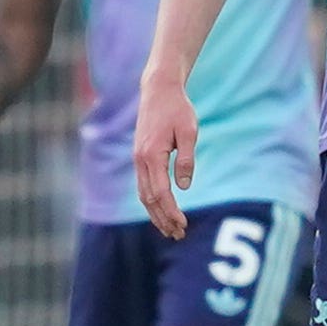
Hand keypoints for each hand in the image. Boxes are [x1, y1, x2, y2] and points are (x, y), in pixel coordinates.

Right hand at [132, 79, 195, 238]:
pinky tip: (161, 210)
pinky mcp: (140, 156)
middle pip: (149, 199)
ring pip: (143, 194)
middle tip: (178, 235)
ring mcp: (138, 159)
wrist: (158, 89)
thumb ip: (186, 159)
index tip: (183, 225)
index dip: (171, 211)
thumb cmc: (177, 109)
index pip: (160, 193)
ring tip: (170, 230)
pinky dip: (152, 201)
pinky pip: (143, 185)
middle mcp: (140, 160)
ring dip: (156, 214)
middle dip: (163, 219)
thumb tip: (184, 186)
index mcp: (152, 154)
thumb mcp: (188, 131)